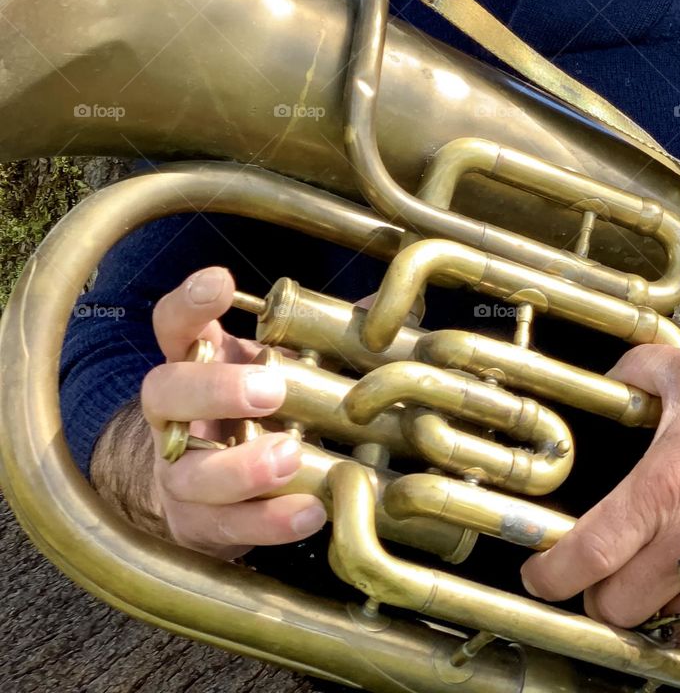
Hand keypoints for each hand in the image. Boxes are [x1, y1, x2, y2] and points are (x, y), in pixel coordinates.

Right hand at [140, 265, 326, 559]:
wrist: (215, 493)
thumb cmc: (257, 412)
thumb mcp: (283, 367)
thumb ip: (326, 338)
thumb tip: (384, 311)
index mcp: (194, 363)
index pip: (173, 323)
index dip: (190, 302)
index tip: (222, 282)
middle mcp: (174, 416)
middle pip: (165, 394)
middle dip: (215, 390)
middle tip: (271, 389)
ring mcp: (179, 474)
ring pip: (189, 473)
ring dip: (240, 468)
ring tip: (288, 455)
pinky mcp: (198, 526)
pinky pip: (227, 528)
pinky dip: (269, 522)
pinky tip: (309, 511)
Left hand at [520, 345, 679, 637]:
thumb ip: (641, 369)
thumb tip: (612, 372)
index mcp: (663, 490)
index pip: (587, 553)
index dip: (551, 573)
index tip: (540, 574)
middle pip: (614, 605)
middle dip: (599, 594)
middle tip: (603, 574)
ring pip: (659, 626)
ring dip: (648, 610)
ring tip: (652, 579)